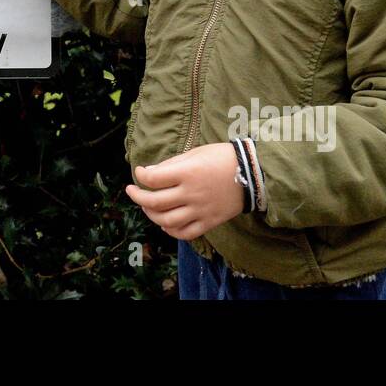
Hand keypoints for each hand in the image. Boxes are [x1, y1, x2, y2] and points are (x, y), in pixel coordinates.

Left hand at [124, 143, 245, 239]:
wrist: (252, 173)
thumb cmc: (222, 158)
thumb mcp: (195, 153)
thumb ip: (172, 164)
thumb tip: (150, 173)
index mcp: (188, 173)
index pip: (154, 178)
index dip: (141, 175)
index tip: (139, 173)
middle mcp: (192, 193)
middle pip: (155, 202)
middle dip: (138, 197)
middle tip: (132, 191)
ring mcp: (200, 210)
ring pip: (167, 221)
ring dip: (152, 215)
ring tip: (147, 207)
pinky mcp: (209, 222)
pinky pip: (186, 233)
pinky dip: (171, 231)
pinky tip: (165, 224)